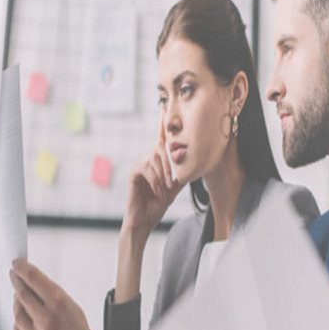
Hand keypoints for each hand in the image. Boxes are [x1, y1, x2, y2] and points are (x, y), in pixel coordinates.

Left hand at [10, 258, 110, 329]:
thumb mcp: (73, 308)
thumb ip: (52, 296)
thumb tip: (31, 282)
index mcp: (60, 306)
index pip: (34, 279)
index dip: (22, 268)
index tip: (17, 264)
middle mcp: (48, 322)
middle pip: (22, 295)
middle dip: (17, 283)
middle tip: (14, 278)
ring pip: (17, 316)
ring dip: (17, 305)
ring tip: (20, 300)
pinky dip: (18, 329)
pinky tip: (22, 324)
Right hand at [121, 118, 183, 242]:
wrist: (144, 221)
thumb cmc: (156, 206)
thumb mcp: (173, 189)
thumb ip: (181, 175)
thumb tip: (195, 165)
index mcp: (156, 161)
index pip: (160, 139)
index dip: (162, 124)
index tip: (164, 108)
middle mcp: (146, 159)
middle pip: (160, 148)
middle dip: (170, 163)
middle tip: (173, 182)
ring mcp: (139, 164)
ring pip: (155, 158)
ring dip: (164, 175)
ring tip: (166, 191)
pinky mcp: (133, 172)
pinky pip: (148, 169)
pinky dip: (156, 180)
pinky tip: (158, 191)